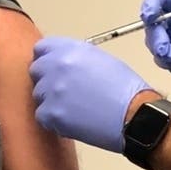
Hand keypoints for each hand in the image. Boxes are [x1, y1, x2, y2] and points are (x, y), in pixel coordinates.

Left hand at [30, 36, 152, 151]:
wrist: (134, 114)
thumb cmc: (124, 88)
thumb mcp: (100, 59)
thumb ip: (76, 57)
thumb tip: (61, 63)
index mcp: (71, 49)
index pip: (41, 49)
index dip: (46, 59)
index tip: (52, 69)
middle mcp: (57, 66)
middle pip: (36, 71)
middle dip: (47, 80)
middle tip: (64, 91)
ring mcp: (52, 90)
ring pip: (38, 95)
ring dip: (51, 101)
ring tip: (73, 108)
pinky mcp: (51, 114)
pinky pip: (42, 116)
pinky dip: (54, 120)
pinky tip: (72, 120)